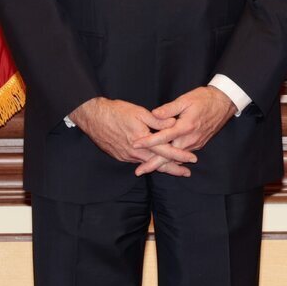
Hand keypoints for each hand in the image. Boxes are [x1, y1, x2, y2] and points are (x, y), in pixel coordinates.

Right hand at [69, 97, 196, 177]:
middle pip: (158, 163)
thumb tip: (174, 123)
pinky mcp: (120, 156)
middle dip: (174, 169)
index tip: (192, 159)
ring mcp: (127, 156)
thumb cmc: (116, 112)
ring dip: (161, 166)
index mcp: (143, 140)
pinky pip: (137, 161)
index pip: (166, 151)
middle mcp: (135, 152)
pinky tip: (153, 162)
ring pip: (148, 164)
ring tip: (173, 169)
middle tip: (186, 173)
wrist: (93, 117)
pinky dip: (148, 163)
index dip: (180, 155)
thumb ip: (158, 120)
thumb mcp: (139, 112)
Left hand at [140, 85, 234, 159]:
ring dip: (162, 163)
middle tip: (138, 171)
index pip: (163, 137)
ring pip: (176, 157)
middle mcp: (190, 139)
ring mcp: (195, 143)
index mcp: (186, 127)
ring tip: (146, 168)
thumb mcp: (185, 100)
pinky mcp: (198, 144)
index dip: (148, 142)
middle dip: (153, 164)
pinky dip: (172, 160)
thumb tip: (154, 114)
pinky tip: (162, 162)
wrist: (224, 103)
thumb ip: (169, 109)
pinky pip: (182, 155)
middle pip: (169, 155)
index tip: (135, 144)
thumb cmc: (204, 99)